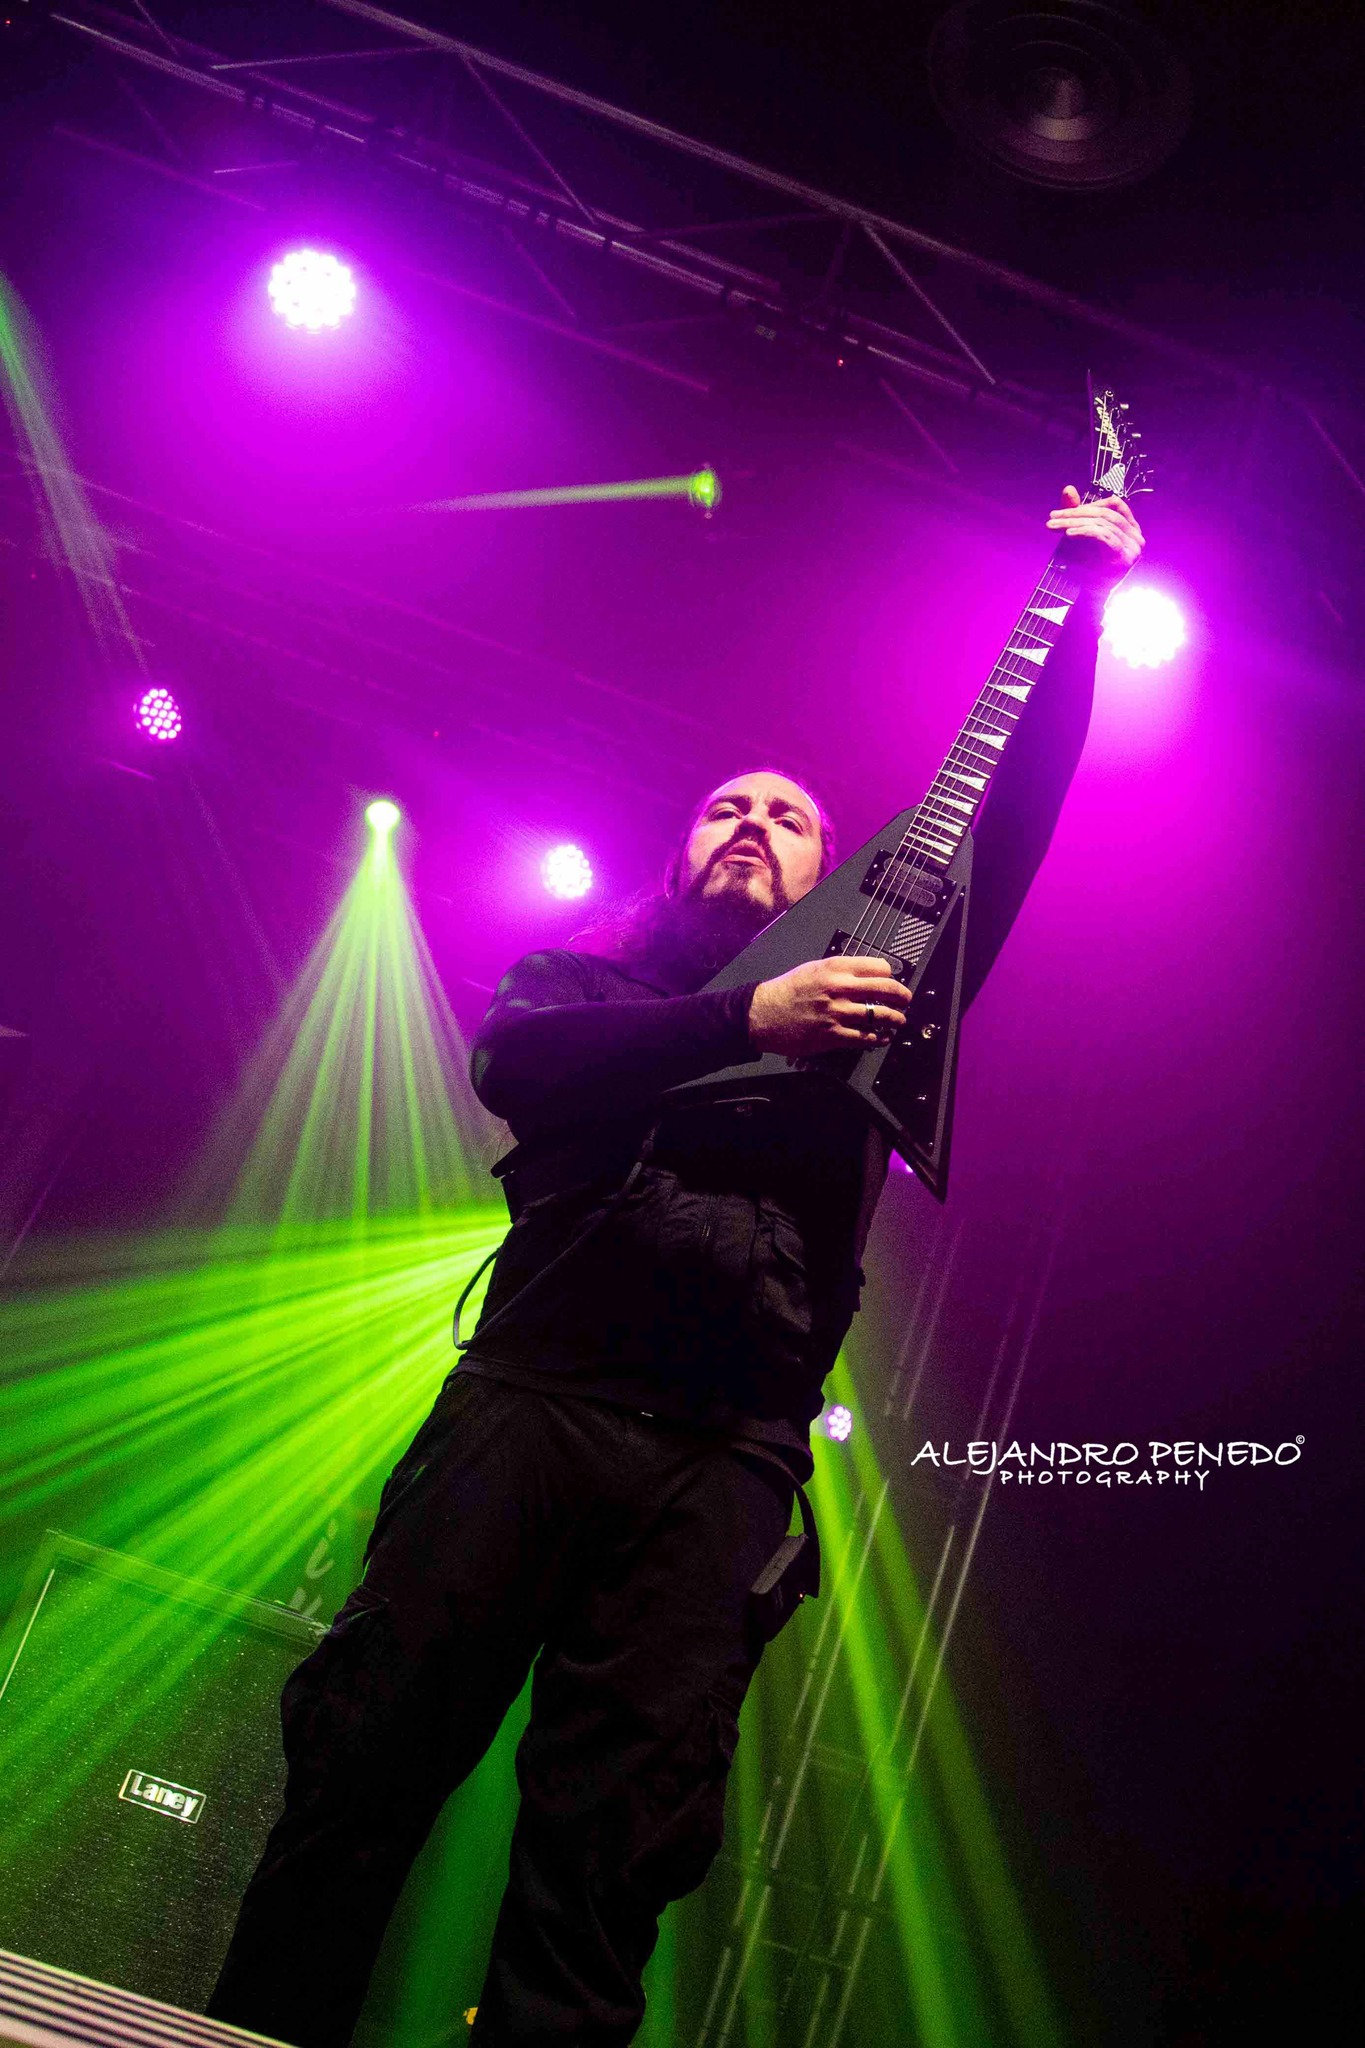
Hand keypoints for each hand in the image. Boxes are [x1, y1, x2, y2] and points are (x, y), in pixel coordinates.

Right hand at [749, 956, 912, 1058]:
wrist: (763, 1014)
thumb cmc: (786, 991)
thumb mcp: (813, 969)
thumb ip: (840, 970)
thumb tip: (866, 975)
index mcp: (835, 968)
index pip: (879, 967)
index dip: (890, 975)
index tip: (892, 980)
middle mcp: (839, 989)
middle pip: (886, 989)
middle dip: (902, 996)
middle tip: (906, 1000)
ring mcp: (837, 1014)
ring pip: (880, 1015)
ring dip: (895, 1019)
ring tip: (898, 1020)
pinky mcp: (833, 1036)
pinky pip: (866, 1038)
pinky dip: (879, 1038)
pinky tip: (882, 1037)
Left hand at [1046, 485, 1144, 584]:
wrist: (1089, 596)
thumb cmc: (1086, 566)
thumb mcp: (1080, 533)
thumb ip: (1076, 512)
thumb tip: (1068, 488)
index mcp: (1131, 528)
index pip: (1115, 504)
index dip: (1091, 503)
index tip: (1064, 510)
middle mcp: (1137, 536)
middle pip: (1105, 514)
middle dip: (1076, 513)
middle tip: (1052, 516)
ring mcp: (1134, 547)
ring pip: (1102, 525)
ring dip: (1074, 523)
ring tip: (1054, 526)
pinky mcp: (1125, 557)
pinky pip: (1104, 537)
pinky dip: (1084, 532)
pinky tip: (1068, 534)